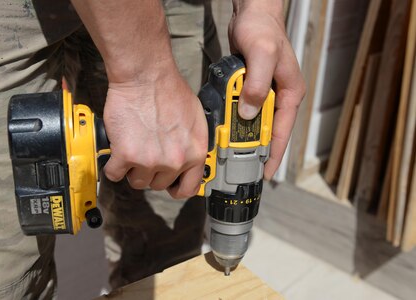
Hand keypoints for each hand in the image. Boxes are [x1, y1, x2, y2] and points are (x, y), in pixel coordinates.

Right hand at [102, 60, 207, 198]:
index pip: (188, 188)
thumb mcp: (196, 119)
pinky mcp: (126, 155)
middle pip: (158, 184)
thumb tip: (188, 158)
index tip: (169, 184)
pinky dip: (113, 164)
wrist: (145, 76)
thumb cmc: (169, 91)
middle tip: (146, 152)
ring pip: (137, 181)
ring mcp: (150, 160)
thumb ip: (193, 144)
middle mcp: (175, 161)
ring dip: (132, 168)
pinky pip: (114, 173)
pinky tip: (117, 150)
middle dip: (151, 171)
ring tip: (133, 147)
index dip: (176, 187)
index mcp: (194, 153)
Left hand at [229, 0, 305, 178]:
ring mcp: (266, 94)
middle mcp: (280, 97)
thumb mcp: (262, 54)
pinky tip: (225, 130)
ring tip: (230, 155)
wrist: (252, 13)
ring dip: (244, 137)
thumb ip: (258, 84)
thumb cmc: (262, 29)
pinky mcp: (252, 89)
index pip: (284, 131)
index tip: (264, 173)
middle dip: (256, 150)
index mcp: (290, 94)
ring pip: (256, 123)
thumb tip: (249, 114)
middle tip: (241, 167)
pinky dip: (236, 121)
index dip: (274, 154)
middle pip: (269, 131)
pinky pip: (244, 111)